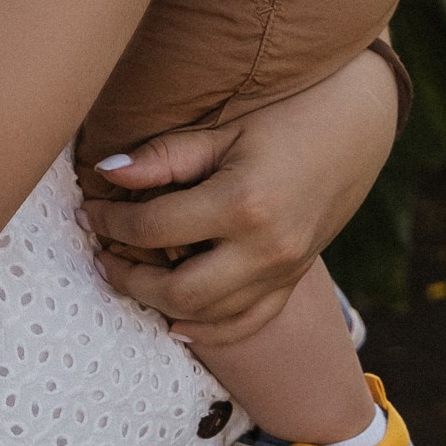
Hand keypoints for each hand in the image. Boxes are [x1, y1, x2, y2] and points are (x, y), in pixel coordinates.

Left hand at [82, 53, 399, 345]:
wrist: (357, 128)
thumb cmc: (286, 116)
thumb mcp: (224, 129)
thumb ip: (165, 157)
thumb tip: (106, 174)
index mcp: (243, 204)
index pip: (155, 229)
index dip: (111, 222)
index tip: (88, 210)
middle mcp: (266, 249)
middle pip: (177, 291)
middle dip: (128, 279)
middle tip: (99, 256)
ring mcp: (283, 273)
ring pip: (208, 316)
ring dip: (159, 304)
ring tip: (127, 278)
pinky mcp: (293, 280)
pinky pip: (247, 323)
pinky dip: (209, 330)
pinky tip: (177, 323)